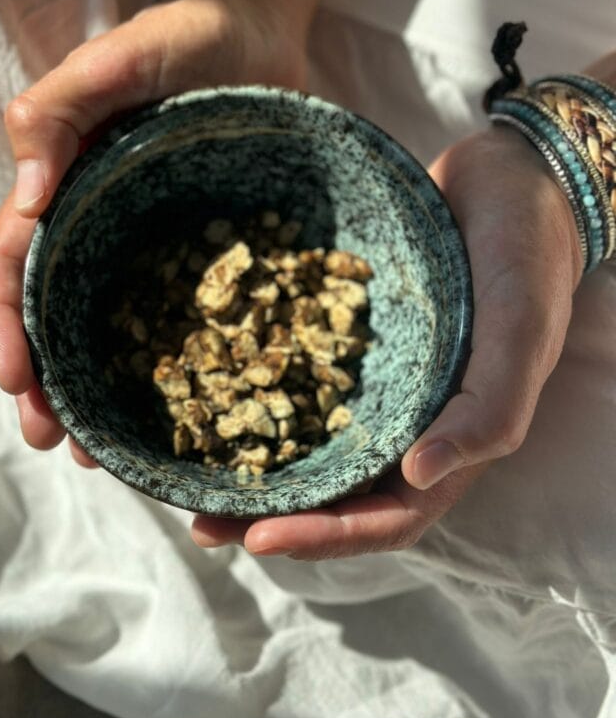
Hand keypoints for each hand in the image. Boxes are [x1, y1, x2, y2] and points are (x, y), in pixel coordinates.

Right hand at [0, 0, 306, 464]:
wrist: (253, 28)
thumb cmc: (180, 35)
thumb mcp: (110, 60)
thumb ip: (55, 115)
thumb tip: (26, 201)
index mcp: (58, 189)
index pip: (8, 268)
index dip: (1, 326)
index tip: (16, 379)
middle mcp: (92, 228)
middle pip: (49, 318)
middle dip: (42, 384)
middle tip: (54, 442)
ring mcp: (144, 246)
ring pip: (106, 333)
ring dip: (96, 395)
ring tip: (103, 454)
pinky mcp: (199, 253)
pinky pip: (177, 319)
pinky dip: (167, 370)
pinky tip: (178, 414)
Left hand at [192, 125, 582, 557]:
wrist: (508, 179)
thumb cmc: (526, 258)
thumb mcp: (520, 333)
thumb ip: (489, 411)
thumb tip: (418, 476)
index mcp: (452, 438)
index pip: (388, 515)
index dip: (327, 536)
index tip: (258, 538)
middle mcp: (407, 420)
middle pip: (337, 491)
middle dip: (273, 515)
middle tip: (202, 523)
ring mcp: (376, 380)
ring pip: (313, 441)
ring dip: (259, 466)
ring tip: (191, 475)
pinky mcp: (351, 337)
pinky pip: (303, 375)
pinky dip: (264, 393)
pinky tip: (215, 390)